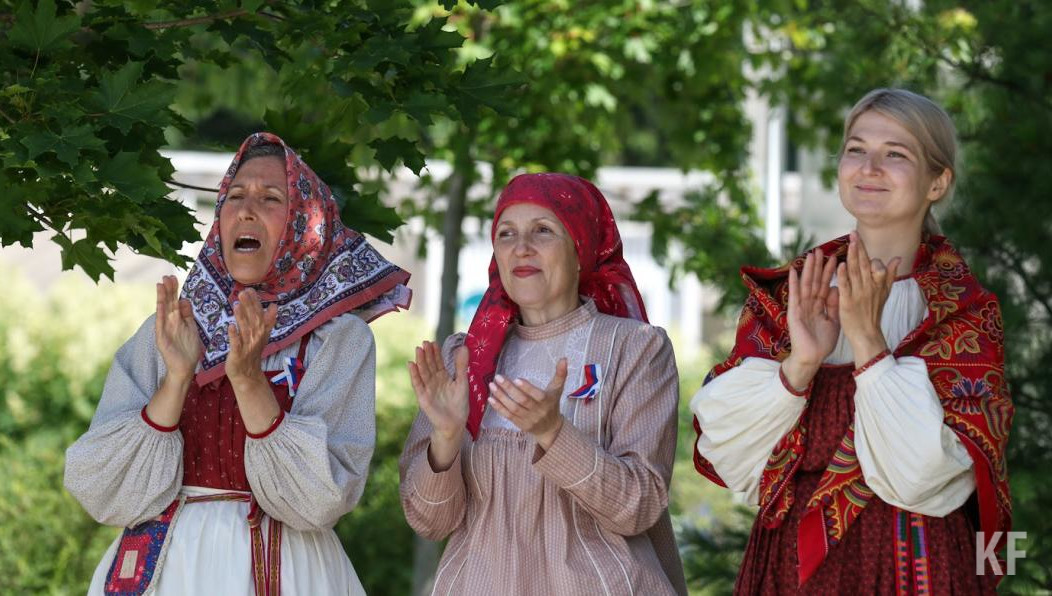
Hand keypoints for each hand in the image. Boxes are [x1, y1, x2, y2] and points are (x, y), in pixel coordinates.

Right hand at [154, 275, 202, 380]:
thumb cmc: (189, 349)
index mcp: (178, 319)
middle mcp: (170, 322)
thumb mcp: (191, 328)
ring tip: (162, 283)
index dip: (175, 290)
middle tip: (168, 275)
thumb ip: (188, 315)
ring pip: (164, 309)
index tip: (175, 277)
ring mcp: (165, 329)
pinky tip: (161, 302)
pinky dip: (161, 312)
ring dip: (163, 296)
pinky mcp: (162, 337)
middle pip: (169, 302)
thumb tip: (184, 299)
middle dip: (169, 289)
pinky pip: (161, 322)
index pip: (175, 301)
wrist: (184, 368)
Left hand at [225, 288, 276, 383]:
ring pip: (245, 329)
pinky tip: (230, 326)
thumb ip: (268, 320)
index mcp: (262, 331)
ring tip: (236, 304)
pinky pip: (236, 344)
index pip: (260, 314)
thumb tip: (274, 306)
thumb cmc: (252, 353)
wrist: (248, 375)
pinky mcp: (238, 354)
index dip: (256, 302)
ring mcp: (247, 346)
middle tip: (243, 292)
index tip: (251, 290)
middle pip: (253, 319)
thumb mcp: (263, 336)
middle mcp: (256, 337)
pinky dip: (234, 335)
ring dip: (241, 317)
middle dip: (249, 306)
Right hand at [409, 341, 469, 439]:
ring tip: (418, 349)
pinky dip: (414, 375)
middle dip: (427, 354)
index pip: (438, 362)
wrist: (455, 422)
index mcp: (443, 377)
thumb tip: (464, 346)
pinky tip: (411, 365)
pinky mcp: (423, 397)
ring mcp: (427, 388)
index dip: (435, 353)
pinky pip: (417, 384)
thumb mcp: (462, 382)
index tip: (434, 342)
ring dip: (420, 361)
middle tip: (425, 342)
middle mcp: (434, 381)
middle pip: (429, 365)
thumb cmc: (459, 403)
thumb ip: (461, 365)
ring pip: (423, 372)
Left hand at [488, 358, 567, 449]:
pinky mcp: (519, 424)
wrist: (550, 428)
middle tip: (498, 377)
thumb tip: (564, 358)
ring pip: (513, 408)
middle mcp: (537, 411)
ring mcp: (527, 419)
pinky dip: (499, 408)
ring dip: (501, 397)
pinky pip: (508, 416)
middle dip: (509, 389)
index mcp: (547, 401)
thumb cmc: (552, 404)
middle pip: (522, 400)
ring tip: (492, 385)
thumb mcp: (557, 389)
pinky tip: (490, 399)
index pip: (537, 395)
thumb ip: (560, 374)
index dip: (527, 388)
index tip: (517, 379)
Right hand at [783, 248, 839, 389]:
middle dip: (817, 266)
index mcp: (819, 306)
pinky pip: (794, 295)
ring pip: (805, 284)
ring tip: (810, 255)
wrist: (812, 358)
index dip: (829, 272)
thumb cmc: (822, 343)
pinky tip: (793, 271)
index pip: (824, 285)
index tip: (834, 258)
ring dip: (807, 270)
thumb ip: (834, 305)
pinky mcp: (794, 312)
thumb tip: (835, 288)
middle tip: (821, 250)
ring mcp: (800, 307)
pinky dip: (793, 283)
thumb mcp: (834, 321)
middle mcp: (809, 304)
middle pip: (814, 281)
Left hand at [837, 231, 898, 365]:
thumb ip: (890, 275)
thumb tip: (898, 258)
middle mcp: (869, 287)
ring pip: (856, 272)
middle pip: (864, 265)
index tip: (858, 237)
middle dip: (859, 248)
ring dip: (853, 257)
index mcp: (877, 284)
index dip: (865, 252)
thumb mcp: (885, 293)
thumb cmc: (874, 314)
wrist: (868, 335)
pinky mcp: (848, 302)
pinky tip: (840, 265)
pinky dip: (843, 275)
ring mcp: (859, 294)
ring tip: (850, 242)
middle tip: (853, 233)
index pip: (872, 264)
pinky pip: (846, 286)